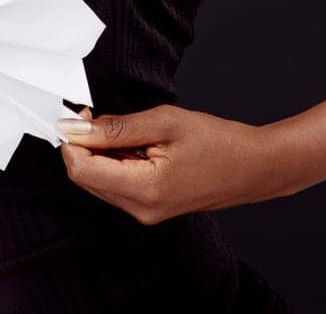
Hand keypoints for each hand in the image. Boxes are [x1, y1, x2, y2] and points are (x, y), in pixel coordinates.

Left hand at [58, 104, 288, 223]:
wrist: (254, 167)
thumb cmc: (217, 142)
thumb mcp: (165, 122)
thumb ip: (118, 127)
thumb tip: (78, 127)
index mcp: (143, 190)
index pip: (81, 170)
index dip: (71, 140)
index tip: (75, 113)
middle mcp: (140, 209)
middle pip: (86, 177)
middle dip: (84, 144)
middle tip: (99, 114)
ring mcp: (146, 212)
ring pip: (100, 180)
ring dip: (101, 151)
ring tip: (130, 128)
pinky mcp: (151, 207)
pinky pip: (118, 183)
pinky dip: (116, 159)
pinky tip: (136, 142)